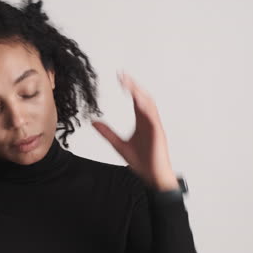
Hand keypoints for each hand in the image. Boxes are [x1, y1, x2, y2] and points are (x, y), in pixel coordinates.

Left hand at [91, 71, 178, 190]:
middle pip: (143, 98)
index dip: (129, 87)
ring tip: (129, 84)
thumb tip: (93, 122)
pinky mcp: (158, 134)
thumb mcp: (118, 145)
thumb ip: (107, 133)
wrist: (153, 177)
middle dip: (133, 85)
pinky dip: (147, 108)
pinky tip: (138, 101)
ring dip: (140, 93)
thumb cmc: (142, 162)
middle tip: (122, 75)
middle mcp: (150, 121)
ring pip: (150, 105)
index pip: (135, 100)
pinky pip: (153, 118)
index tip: (120, 77)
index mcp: (142, 122)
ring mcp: (155, 126)